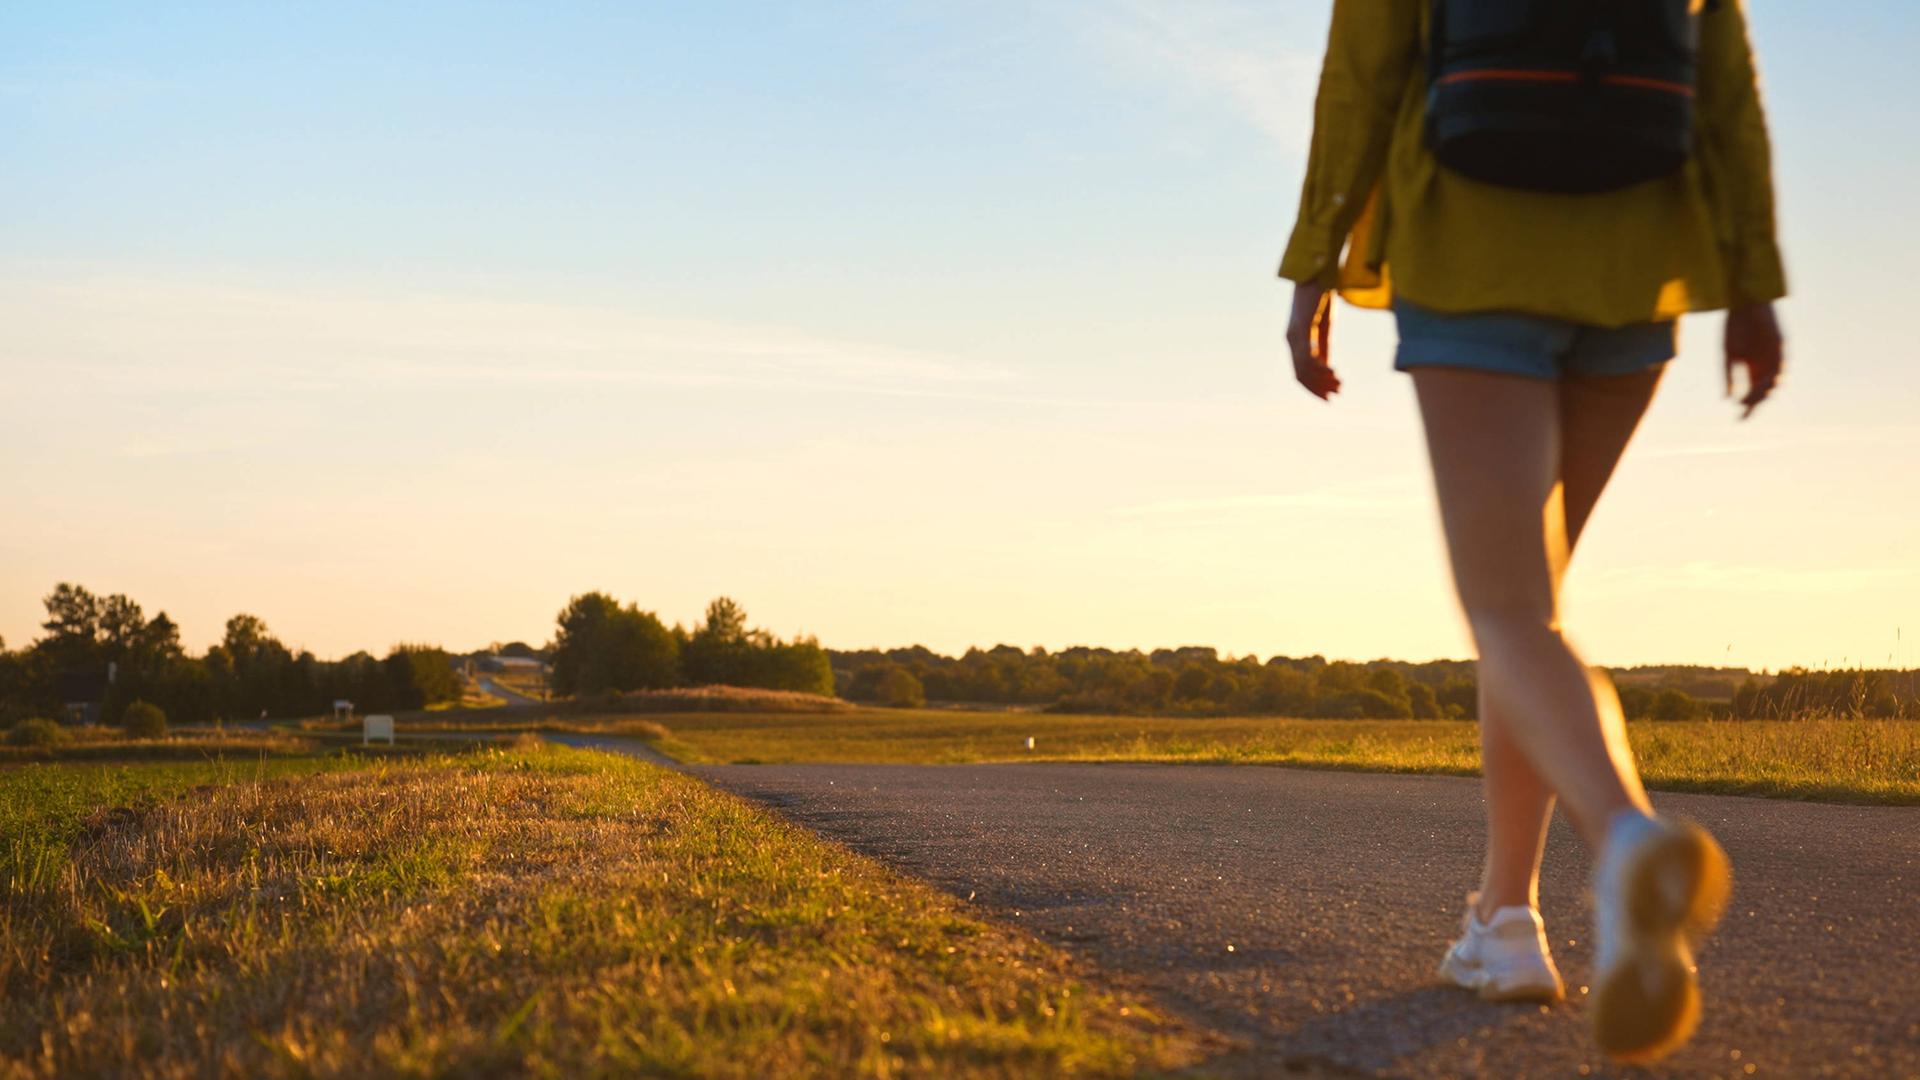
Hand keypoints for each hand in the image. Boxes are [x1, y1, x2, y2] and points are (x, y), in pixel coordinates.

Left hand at [1287, 282, 1339, 399]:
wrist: (1319, 273)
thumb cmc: (1321, 297)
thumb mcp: (1324, 327)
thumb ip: (1323, 347)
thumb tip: (1326, 368)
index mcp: (1296, 340)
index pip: (1300, 372)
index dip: (1314, 386)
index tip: (1331, 395)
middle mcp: (1291, 339)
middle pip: (1300, 374)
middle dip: (1318, 387)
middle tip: (1337, 393)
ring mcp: (1294, 334)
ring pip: (1303, 368)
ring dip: (1321, 379)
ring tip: (1338, 383)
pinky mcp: (1301, 327)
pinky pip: (1307, 355)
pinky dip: (1319, 367)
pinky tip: (1331, 371)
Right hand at [1725, 302, 1782, 419]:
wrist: (1743, 301)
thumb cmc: (1734, 326)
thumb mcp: (1728, 355)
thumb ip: (1729, 376)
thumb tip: (1728, 399)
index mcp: (1753, 366)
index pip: (1753, 391)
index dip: (1749, 406)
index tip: (1740, 419)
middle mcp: (1766, 363)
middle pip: (1765, 389)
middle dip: (1756, 401)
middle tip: (1746, 410)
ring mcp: (1775, 355)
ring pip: (1774, 380)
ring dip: (1764, 391)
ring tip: (1753, 399)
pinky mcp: (1780, 345)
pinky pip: (1779, 365)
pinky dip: (1770, 376)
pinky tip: (1762, 383)